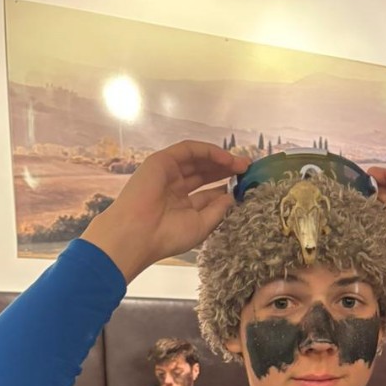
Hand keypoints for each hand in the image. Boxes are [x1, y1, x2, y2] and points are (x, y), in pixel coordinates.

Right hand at [83, 140, 248, 280]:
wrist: (139, 233)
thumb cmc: (168, 235)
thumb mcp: (201, 225)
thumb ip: (217, 210)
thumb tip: (231, 196)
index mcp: (181, 205)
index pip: (207, 192)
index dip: (225, 186)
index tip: (245, 185)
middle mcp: (174, 187)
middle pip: (204, 173)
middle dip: (226, 169)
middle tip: (247, 169)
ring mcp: (167, 173)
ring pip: (198, 160)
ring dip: (220, 159)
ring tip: (241, 164)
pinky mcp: (162, 161)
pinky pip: (189, 150)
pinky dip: (208, 151)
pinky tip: (226, 158)